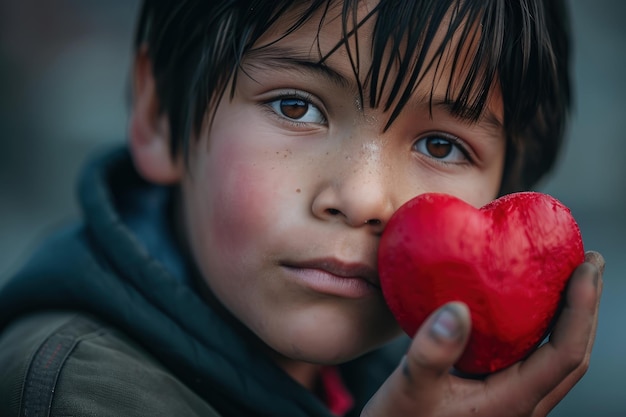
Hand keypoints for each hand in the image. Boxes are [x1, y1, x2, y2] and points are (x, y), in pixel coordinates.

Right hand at [362, 251, 603, 416]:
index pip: (565, 353)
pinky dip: (542, 329)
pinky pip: (534, 360)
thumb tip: (458, 309)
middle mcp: (521, 404)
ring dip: (570, 319)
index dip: (582, 308)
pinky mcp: (497, 396)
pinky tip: (523, 309)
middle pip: (572, 356)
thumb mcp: (409, 388)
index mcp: (511, 402)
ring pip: (557, 360)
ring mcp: (511, 402)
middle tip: (588, 263)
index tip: (585, 267)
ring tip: (566, 281)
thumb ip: (432, 353)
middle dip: (587, 308)